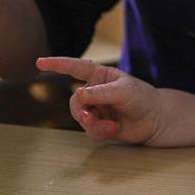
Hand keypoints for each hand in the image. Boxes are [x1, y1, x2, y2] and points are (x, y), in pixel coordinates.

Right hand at [36, 57, 163, 144]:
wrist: (155, 119)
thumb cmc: (141, 97)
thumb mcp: (122, 91)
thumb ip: (99, 93)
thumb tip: (77, 94)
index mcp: (99, 76)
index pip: (74, 68)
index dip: (57, 64)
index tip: (39, 62)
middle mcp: (94, 92)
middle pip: (74, 102)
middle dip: (81, 111)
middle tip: (89, 117)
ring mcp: (96, 109)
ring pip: (80, 118)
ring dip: (93, 124)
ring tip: (110, 125)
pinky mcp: (100, 125)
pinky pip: (89, 131)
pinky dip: (101, 131)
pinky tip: (114, 128)